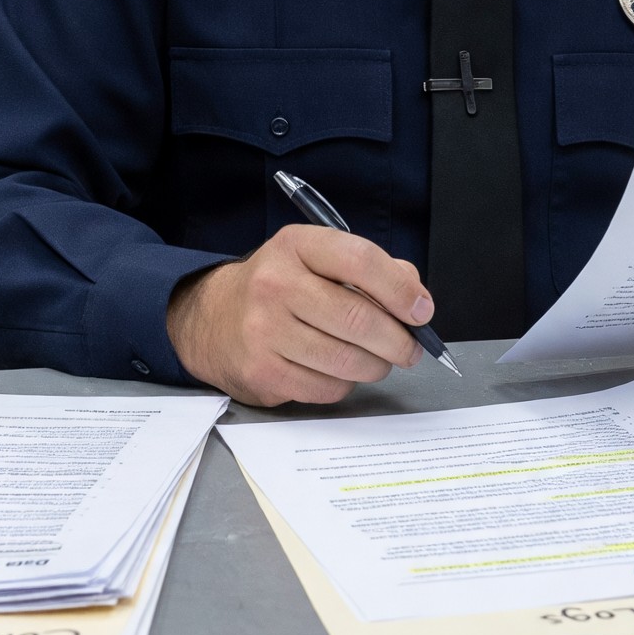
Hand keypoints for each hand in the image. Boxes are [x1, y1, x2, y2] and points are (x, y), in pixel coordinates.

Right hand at [166, 224, 433, 406]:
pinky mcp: (262, 371)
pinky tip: (337, 370)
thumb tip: (415, 298)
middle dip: (398, 341)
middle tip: (410, 349)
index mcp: (296, 246)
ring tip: (376, 360)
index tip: (421, 311)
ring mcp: (264, 331)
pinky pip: (327, 388)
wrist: (212, 318)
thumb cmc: (279, 288)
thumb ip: (371, 271)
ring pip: (347, 361)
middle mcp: (276, 284)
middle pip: (358, 319)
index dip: (400, 290)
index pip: (360, 260)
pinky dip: (344, 384)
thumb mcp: (317, 260)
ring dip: (375, 366)